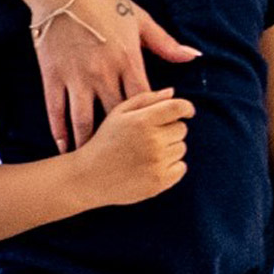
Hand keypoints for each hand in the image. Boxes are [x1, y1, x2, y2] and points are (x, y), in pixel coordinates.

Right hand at [31, 0, 205, 149]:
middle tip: (130, 159)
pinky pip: (56, 109)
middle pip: (117, 115)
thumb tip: (193, 56)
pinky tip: (65, 147)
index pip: (145, 99)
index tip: (158, 137)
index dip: (153, 120)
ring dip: (88, 143)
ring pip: (83, 119)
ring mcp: (76, 76)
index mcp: (128, 59)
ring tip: (93, 162)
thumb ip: (166, 43)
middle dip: (124, 139)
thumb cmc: (105, 1)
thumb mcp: (140, 19)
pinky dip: (59, 131)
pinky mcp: (53, 75)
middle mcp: (103, 72)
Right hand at [74, 88, 195, 206]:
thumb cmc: (104, 141)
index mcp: (142, 120)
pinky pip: (181, 167)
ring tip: (146, 153)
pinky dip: (172, 167)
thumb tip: (173, 92)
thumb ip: (146, 99)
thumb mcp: (118, 114)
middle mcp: (152, 140)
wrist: (88, 177)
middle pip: (182, 129)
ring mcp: (157, 162)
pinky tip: (152, 166)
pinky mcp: (160, 181)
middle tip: (149, 137)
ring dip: (169, 149)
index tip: (185, 112)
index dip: (186, 108)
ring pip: (181, 148)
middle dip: (169, 130)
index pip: (179, 108)